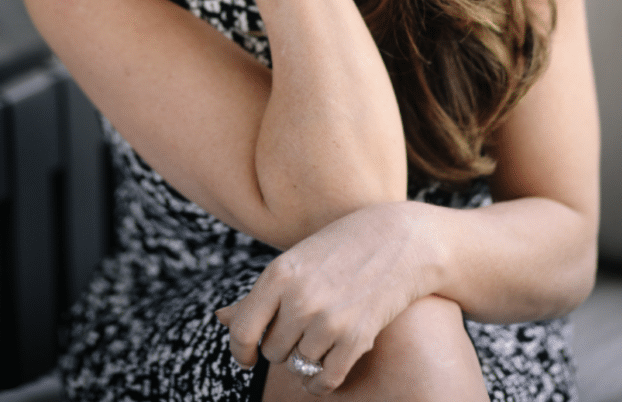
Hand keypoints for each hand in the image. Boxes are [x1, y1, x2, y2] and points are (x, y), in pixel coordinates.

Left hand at [216, 202, 437, 394]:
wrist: (401, 239)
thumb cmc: (342, 247)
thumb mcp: (295, 260)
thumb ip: (259, 294)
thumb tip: (220, 318)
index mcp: (279, 273)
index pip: (241, 331)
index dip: (240, 351)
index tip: (247, 356)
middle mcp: (299, 298)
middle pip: (272, 351)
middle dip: (284, 345)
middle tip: (305, 324)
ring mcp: (328, 319)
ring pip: (298, 365)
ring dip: (308, 358)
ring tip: (325, 332)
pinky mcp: (356, 338)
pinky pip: (324, 380)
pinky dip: (322, 382)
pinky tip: (328, 367)